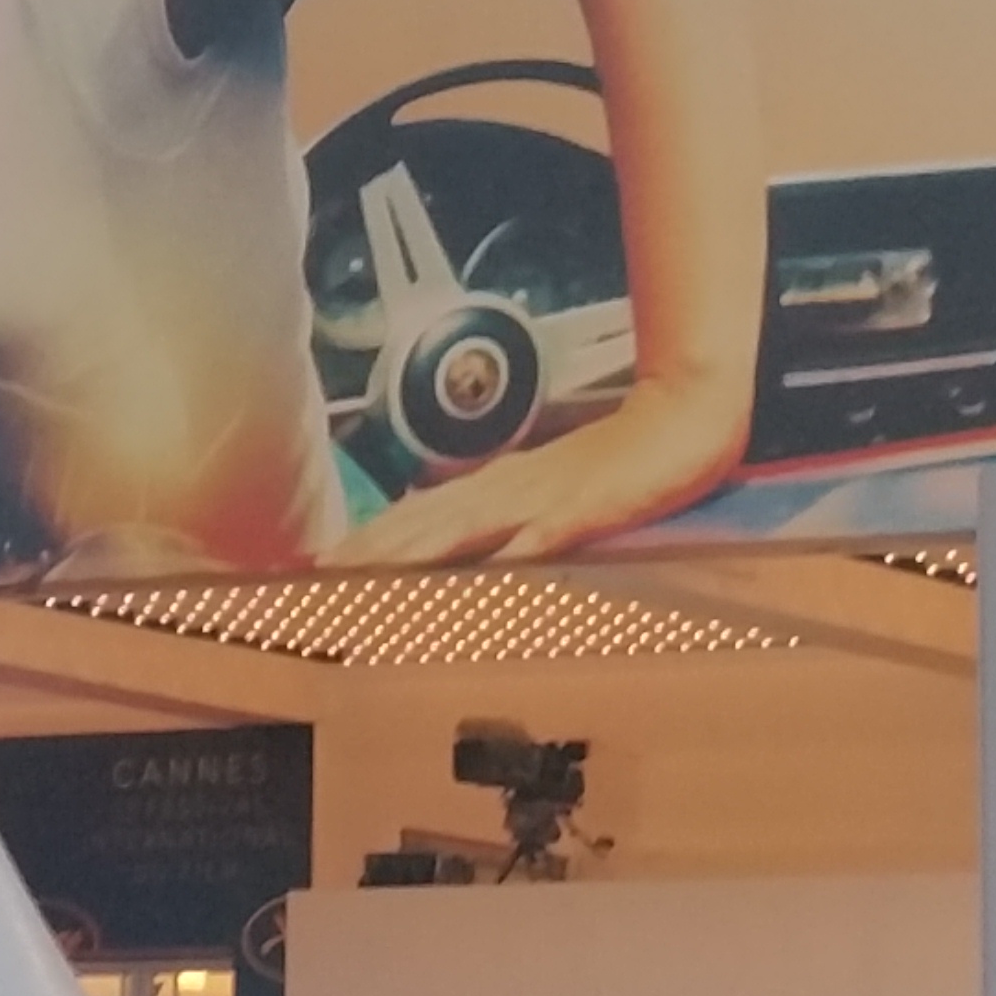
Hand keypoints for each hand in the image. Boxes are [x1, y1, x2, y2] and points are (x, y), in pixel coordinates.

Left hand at [331, 382, 745, 569]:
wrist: (679, 419)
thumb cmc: (618, 462)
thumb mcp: (550, 491)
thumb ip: (505, 511)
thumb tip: (453, 530)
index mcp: (497, 485)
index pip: (418, 514)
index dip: (369, 538)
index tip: (320, 564)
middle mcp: (507, 488)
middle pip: (423, 522)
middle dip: (369, 550)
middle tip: (316, 576)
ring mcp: (542, 499)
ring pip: (462, 527)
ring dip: (411, 552)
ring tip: (365, 574)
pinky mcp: (583, 512)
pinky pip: (538, 539)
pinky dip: (505, 558)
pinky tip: (475, 576)